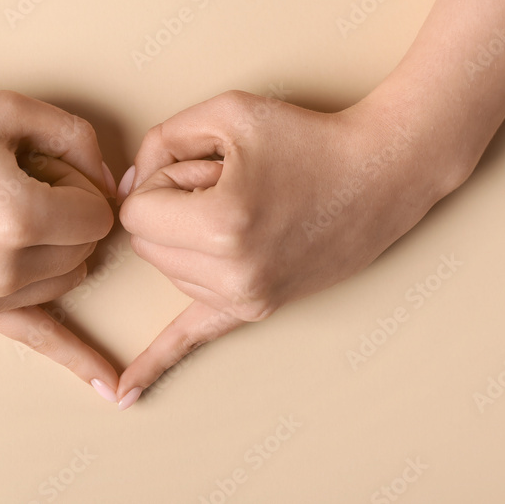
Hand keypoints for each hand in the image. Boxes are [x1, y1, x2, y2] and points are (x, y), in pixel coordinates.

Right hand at [0, 90, 119, 394]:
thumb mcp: (10, 110)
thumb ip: (79, 137)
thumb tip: (116, 185)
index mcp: (18, 215)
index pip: (98, 215)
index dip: (79, 185)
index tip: (42, 167)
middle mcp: (5, 266)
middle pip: (87, 248)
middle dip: (70, 213)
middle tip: (21, 182)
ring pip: (71, 279)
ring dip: (59, 247)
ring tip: (6, 211)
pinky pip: (38, 339)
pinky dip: (78, 360)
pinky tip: (110, 388)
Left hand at [114, 90, 459, 402]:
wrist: (379, 173)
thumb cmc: (306, 137)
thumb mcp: (226, 113)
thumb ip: (159, 141)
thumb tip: (125, 188)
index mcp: (220, 225)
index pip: (135, 212)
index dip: (159, 180)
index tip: (198, 167)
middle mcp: (232, 272)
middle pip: (145, 244)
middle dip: (169, 208)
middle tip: (222, 183)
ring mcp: (247, 298)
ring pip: (166, 271)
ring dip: (186, 238)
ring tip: (240, 208)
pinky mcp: (258, 308)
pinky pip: (195, 340)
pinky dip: (156, 363)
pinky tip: (127, 392)